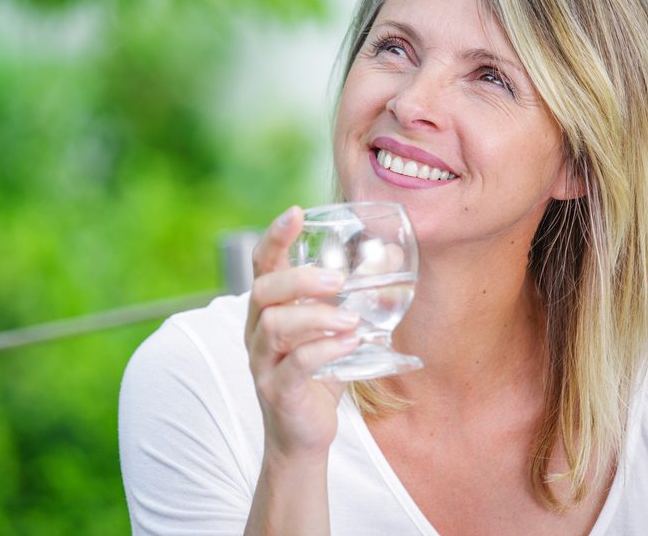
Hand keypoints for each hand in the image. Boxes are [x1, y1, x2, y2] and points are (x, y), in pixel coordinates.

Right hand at [245, 206, 359, 459]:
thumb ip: (356, 295)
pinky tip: (349, 345)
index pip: (262, 263)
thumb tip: (390, 255)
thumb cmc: (319, 374)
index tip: (296, 212)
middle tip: (336, 280)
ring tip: (351, 320)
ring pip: (275, 326)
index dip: (275, 237)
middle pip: (262, 291)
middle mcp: (257, 330)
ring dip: (317, 317)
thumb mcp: (338, 330)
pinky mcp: (277, 391)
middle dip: (299, 279)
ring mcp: (263, 362)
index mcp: (269, 308)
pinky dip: (323, 350)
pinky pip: (293, 365)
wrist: (304, 435)